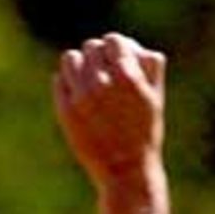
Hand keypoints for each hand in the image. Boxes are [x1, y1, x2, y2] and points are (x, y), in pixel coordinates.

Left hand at [53, 34, 166, 187]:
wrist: (126, 173)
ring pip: (70, 59)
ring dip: (78, 66)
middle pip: (91, 47)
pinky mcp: (66, 111)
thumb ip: (152, 70)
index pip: (112, 40)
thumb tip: (141, 49)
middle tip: (101, 73)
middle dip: (97, 58)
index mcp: (127, 76)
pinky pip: (59, 80)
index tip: (115, 59)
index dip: (114, 48)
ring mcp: (81, 97)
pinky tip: (78, 96)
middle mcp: (102, 83)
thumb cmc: (144, 136)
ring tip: (86, 80)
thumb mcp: (155, 101)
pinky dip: (67, 84)